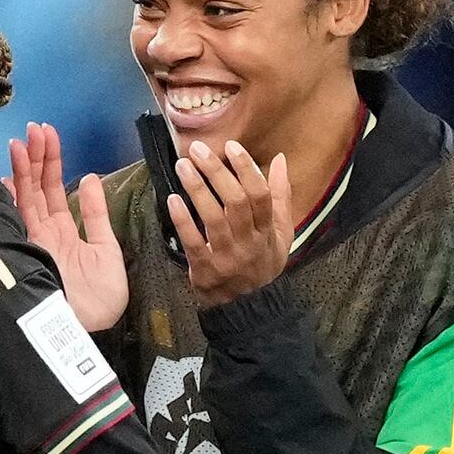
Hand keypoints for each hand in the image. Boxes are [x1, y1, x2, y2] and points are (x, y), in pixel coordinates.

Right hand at [10, 125, 129, 334]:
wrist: (90, 328)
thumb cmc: (100, 298)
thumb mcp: (108, 250)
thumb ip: (96, 215)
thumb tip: (90, 179)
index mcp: (63, 234)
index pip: (53, 192)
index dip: (50, 165)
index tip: (48, 138)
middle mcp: (43, 234)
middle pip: (36, 189)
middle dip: (36, 158)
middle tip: (34, 128)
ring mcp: (33, 242)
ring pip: (27, 198)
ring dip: (26, 169)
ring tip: (24, 140)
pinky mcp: (29, 251)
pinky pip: (24, 219)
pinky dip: (20, 197)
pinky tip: (16, 174)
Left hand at [164, 133, 297, 309]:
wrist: (248, 306)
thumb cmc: (262, 262)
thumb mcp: (281, 232)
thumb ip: (280, 196)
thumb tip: (280, 159)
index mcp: (269, 230)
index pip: (260, 195)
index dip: (246, 169)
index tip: (231, 146)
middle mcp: (250, 241)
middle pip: (235, 201)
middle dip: (216, 172)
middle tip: (198, 150)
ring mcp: (227, 256)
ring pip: (212, 217)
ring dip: (196, 188)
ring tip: (182, 165)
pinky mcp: (205, 268)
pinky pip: (192, 241)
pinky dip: (182, 219)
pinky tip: (172, 199)